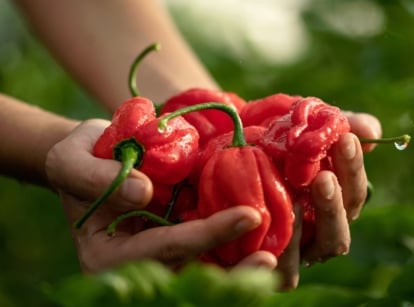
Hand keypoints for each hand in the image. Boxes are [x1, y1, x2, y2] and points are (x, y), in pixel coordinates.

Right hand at [45, 119, 276, 272]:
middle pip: (189, 274)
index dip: (204, 236)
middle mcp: (138, 265)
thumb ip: (98, 177)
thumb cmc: (79, 157)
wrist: (93, 157)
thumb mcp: (72, 160)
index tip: (249, 215)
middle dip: (233, 270)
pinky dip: (236, 243)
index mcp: (108, 257)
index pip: (162, 250)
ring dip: (241, 262)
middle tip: (273, 257)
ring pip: (205, 269)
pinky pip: (210, 249)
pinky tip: (268, 230)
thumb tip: (146, 192)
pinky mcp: (177, 238)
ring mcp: (160, 254)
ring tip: (281, 248)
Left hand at [276, 112, 381, 288]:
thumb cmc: (268, 143)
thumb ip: (332, 126)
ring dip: (318, 224)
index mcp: (330, 202)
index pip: (353, 191)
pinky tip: (271, 222)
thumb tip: (369, 130)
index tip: (344, 140)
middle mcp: (318, 229)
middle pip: (343, 224)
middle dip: (336, 201)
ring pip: (324, 248)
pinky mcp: (273, 261)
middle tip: (323, 177)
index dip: (353, 167)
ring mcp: (299, 249)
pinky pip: (289, 269)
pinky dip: (287, 251)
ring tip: (301, 201)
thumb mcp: (298, 129)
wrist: (227, 154)